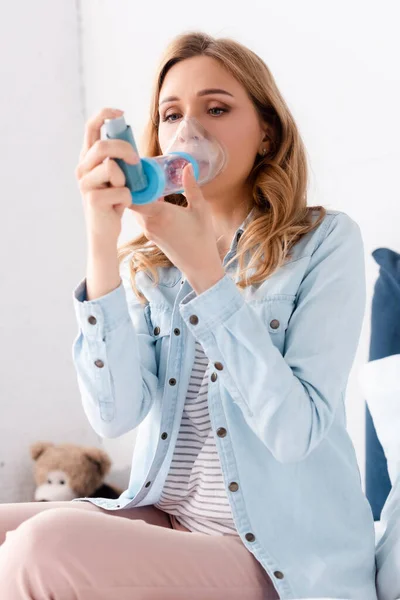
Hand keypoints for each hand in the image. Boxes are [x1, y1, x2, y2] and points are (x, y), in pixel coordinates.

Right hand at [75, 107, 139, 245]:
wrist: (105, 231)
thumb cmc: (113, 201)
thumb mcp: (116, 176)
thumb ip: (118, 158)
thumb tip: (129, 140)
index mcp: (87, 158)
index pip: (90, 127)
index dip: (105, 115)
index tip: (121, 113)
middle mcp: (82, 168)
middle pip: (104, 145)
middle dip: (126, 150)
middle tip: (136, 161)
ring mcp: (85, 183)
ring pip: (112, 168)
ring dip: (126, 180)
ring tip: (122, 192)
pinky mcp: (93, 199)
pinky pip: (121, 190)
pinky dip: (127, 198)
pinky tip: (119, 206)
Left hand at [131, 164, 224, 293]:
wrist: (199, 265)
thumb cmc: (202, 237)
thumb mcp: (200, 209)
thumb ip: (192, 187)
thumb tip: (187, 167)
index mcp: (160, 214)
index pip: (134, 196)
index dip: (132, 183)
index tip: (138, 170)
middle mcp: (149, 223)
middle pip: (132, 200)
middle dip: (135, 187)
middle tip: (143, 172)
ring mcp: (148, 231)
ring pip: (135, 209)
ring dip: (140, 197)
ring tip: (149, 184)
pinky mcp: (150, 236)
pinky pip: (141, 217)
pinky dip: (144, 207)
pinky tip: (155, 199)